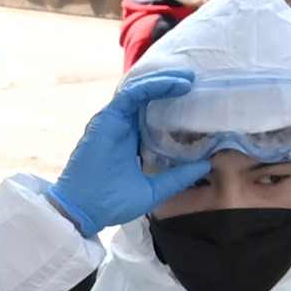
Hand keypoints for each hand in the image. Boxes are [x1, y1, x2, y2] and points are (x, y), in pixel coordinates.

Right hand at [49, 70, 216, 234]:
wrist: (85, 210)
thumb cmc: (111, 203)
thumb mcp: (154, 189)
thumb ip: (178, 177)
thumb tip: (206, 166)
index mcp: (131, 140)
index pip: (154, 113)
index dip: (173, 104)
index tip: (197, 102)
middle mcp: (123, 126)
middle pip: (148, 97)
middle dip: (171, 85)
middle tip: (196, 81)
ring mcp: (114, 120)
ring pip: (141, 90)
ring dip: (165, 81)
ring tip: (189, 79)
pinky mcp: (108, 117)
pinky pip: (132, 93)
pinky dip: (153, 86)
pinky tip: (174, 85)